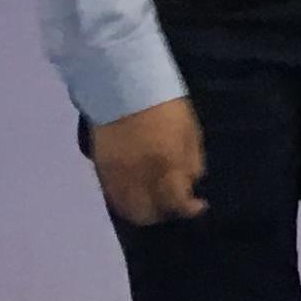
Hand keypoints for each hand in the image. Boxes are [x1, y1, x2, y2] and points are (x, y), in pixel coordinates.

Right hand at [87, 96, 208, 225]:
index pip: (177, 204)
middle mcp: (139, 177)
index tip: (199, 204)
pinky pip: (112, 196)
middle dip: (164, 214)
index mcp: (166, 166)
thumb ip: (192, 162)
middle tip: (174, 204)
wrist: (123, 85)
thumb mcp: (190, 131)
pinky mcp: (100, 169)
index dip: (190, 209)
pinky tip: (137, 191)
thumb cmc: (165, 106)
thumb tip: (192, 184)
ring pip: (127, 209)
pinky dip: (126, 200)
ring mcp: (116, 175)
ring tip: (155, 200)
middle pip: (148, 215)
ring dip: (143, 210)